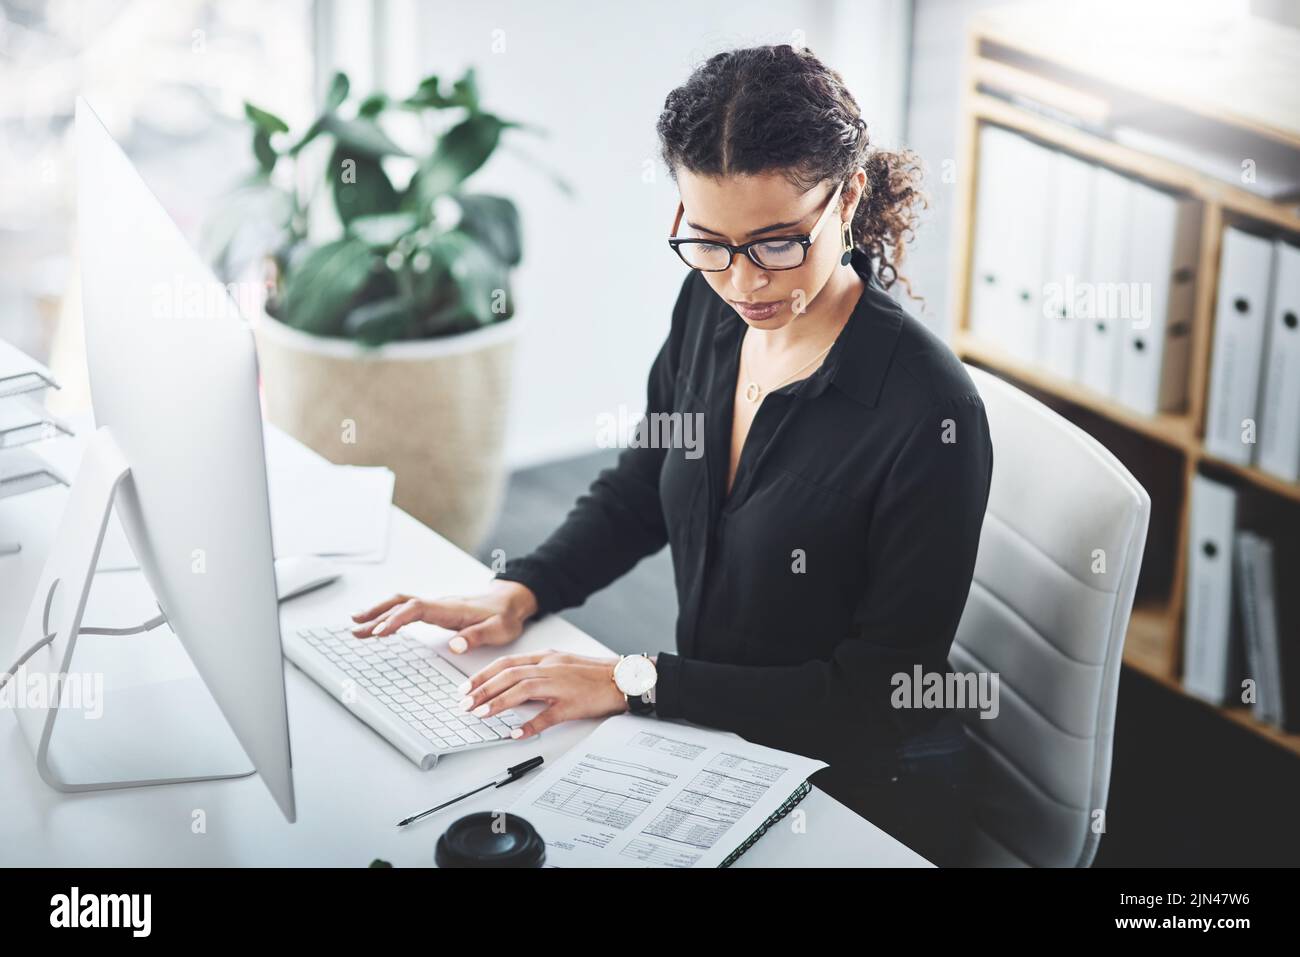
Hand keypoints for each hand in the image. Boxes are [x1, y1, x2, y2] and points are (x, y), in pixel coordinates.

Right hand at [350, 579, 538, 653]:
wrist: (510, 601)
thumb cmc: (505, 616)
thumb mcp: (499, 629)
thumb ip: (477, 636)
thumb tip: (456, 645)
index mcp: (451, 608)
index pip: (417, 609)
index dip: (397, 619)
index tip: (380, 632)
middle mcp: (439, 604)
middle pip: (401, 603)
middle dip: (377, 615)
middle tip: (355, 629)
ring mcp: (435, 606)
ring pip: (400, 604)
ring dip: (377, 613)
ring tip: (356, 626)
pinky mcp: (435, 611)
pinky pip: (406, 609)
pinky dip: (388, 614)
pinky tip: (377, 624)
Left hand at [457, 651, 628, 739]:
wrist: (625, 679)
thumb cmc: (595, 674)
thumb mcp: (562, 665)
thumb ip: (538, 672)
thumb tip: (513, 686)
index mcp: (547, 657)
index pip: (507, 663)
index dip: (483, 675)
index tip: (466, 687)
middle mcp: (551, 667)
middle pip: (509, 675)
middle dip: (483, 689)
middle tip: (464, 703)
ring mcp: (561, 685)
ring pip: (523, 690)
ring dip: (498, 703)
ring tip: (480, 714)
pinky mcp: (573, 704)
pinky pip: (548, 716)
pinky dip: (530, 725)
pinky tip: (515, 734)